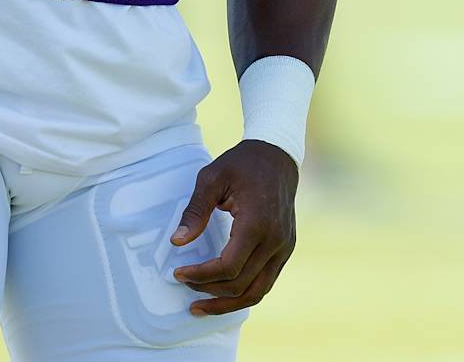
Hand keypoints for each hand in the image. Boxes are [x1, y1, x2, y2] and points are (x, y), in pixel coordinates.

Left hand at [171, 139, 298, 316]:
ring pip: (257, 292)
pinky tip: (224, 295)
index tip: (178, 272)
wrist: (277, 155)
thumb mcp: (212, 178)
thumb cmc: (242, 163)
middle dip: (209, 291)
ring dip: (227, 304)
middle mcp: (275, 240)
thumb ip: (195, 211)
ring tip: (200, 308)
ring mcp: (284, 247)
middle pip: (241, 284)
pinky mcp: (286, 248)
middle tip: (184, 284)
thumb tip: (177, 241)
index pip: (228, 266)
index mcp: (256, 223)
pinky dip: (244, 293)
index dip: (201, 276)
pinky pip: (265, 282)